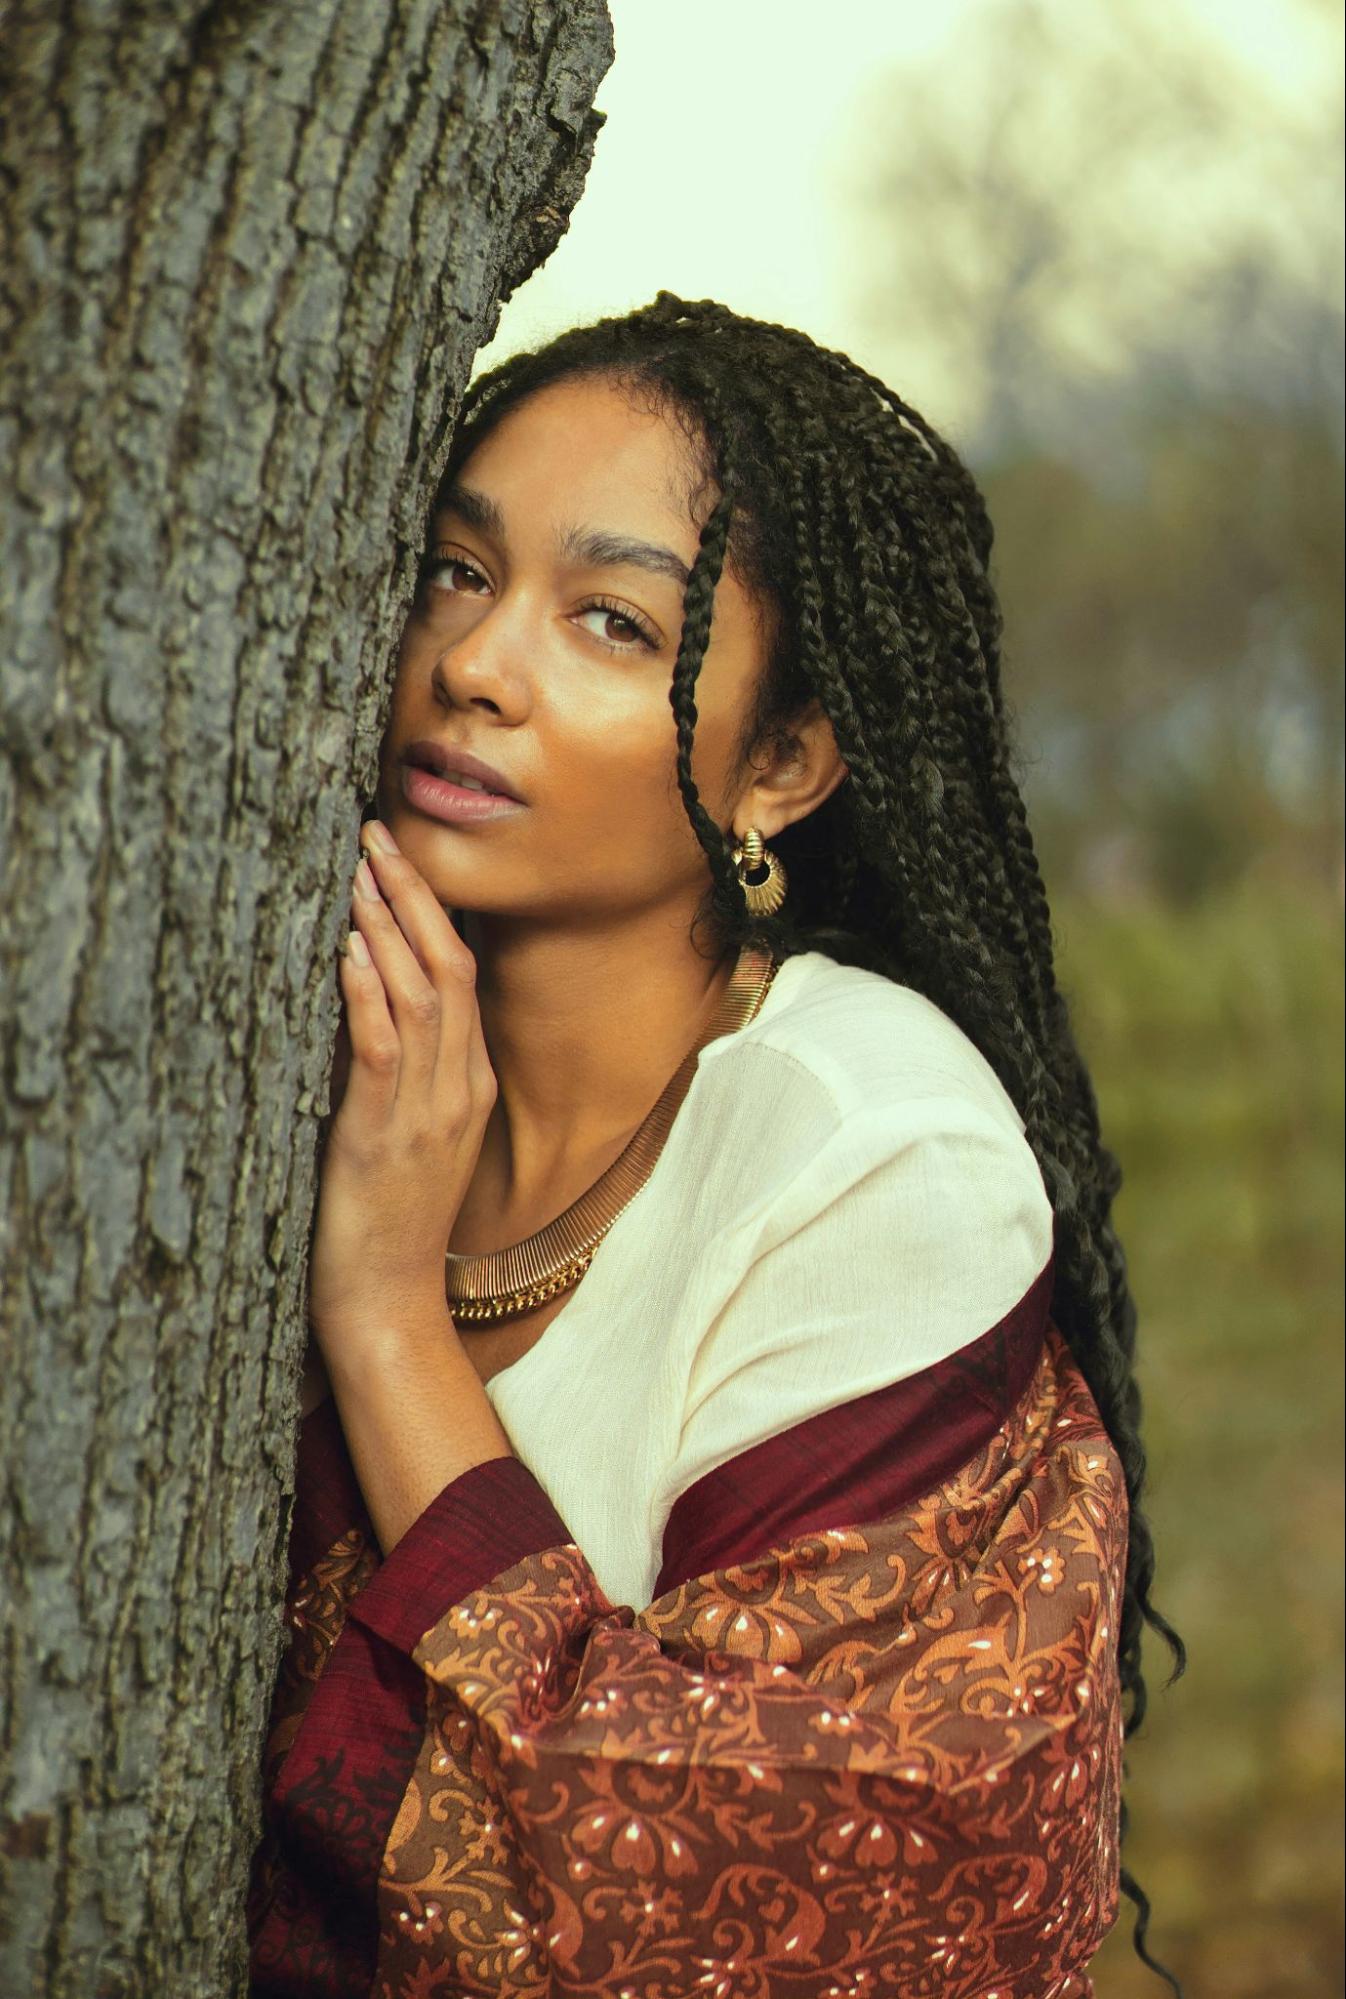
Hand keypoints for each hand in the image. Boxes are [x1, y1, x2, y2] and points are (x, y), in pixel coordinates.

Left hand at [307, 823, 496, 1347]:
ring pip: (423, 995)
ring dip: (387, 927)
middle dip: (413, 896)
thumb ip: (408, 1075)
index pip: (465, 975)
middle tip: (376, 835)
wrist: (388, 1304)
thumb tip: (370, 1003)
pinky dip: (367, 991)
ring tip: (358, 871)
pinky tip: (344, 949)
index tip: (396, 857)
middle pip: (452, 968)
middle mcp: (460, 1089)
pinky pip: (384, 1047)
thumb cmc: (388, 1224)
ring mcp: (429, 1112)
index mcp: (472, 1086)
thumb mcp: (413, 1138)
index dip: (433, 910)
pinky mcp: (385, 1135)